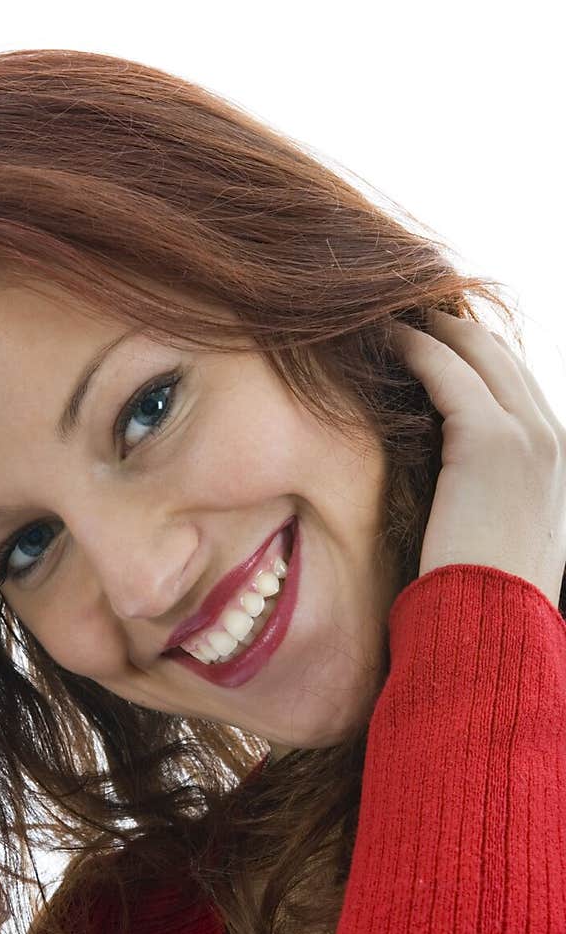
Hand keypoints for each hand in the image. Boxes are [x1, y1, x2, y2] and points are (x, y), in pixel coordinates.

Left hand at [391, 310, 565, 611]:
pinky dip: (414, 347)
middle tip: (407, 307)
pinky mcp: (488, 439)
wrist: (493, 626)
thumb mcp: (493, 544)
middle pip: (503, 356)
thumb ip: (483, 507)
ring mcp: (527, 435)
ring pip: (478, 352)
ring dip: (433, 325)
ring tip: (390, 312)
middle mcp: (551, 439)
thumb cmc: (481, 601)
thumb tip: (449, 503)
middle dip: (456, 325)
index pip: (518, 387)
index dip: (477, 357)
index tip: (435, 338)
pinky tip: (384, 336)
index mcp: (556, 463)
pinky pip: (446, 371)